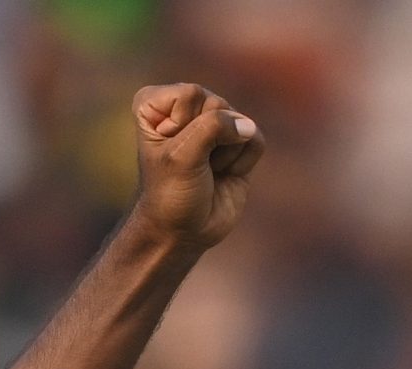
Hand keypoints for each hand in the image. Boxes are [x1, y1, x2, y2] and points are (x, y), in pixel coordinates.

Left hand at [129, 83, 265, 253]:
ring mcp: (215, 125)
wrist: (183, 232)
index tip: (167, 151)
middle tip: (191, 166)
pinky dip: (242, 162)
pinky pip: (255, 140)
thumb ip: (212, 126)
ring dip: (224, 153)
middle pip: (217, 104)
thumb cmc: (169, 194)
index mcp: (156, 106)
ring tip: (206, 171)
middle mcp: (186, 110)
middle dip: (207, 140)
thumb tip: (247, 125)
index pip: (189, 93)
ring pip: (239, 121)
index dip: (183, 124)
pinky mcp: (239, 143)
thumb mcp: (180, 156)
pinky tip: (224, 175)